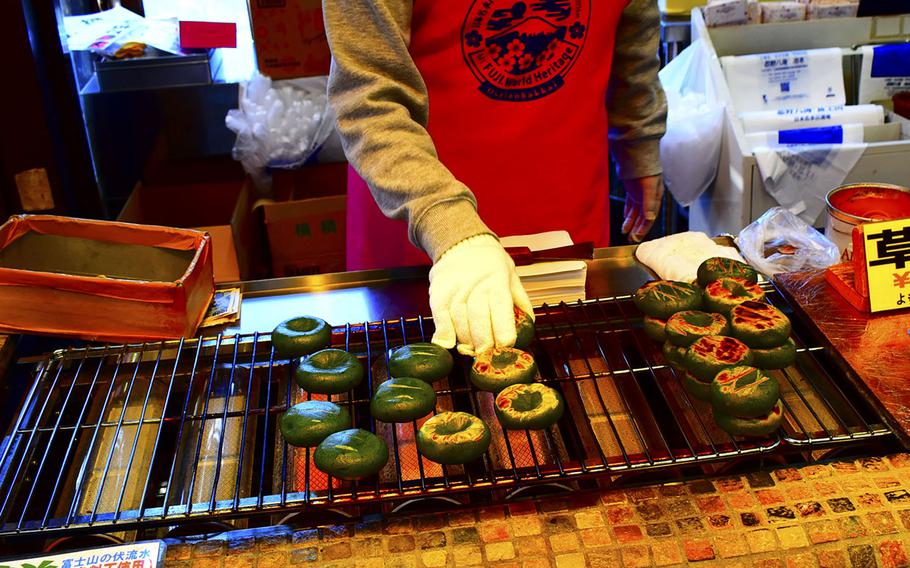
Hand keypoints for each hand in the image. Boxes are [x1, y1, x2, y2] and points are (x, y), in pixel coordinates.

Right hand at [429, 234, 533, 355]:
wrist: (461, 242)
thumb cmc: (490, 262)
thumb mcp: (511, 275)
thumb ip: (520, 300)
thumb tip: (529, 324)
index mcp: (498, 283)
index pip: (502, 315)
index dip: (504, 338)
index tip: (505, 348)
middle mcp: (477, 287)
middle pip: (479, 323)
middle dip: (484, 346)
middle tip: (486, 356)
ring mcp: (456, 291)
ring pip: (460, 324)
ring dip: (466, 342)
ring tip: (470, 349)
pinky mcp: (438, 294)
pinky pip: (440, 318)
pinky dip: (444, 334)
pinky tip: (449, 343)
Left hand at [622, 175, 664, 242]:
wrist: (636, 154)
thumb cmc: (646, 169)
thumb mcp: (649, 187)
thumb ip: (649, 202)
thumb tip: (650, 218)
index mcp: (656, 197)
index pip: (650, 217)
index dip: (644, 228)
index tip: (636, 237)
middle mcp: (649, 197)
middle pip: (643, 217)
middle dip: (637, 228)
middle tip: (631, 239)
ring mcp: (640, 194)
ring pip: (636, 212)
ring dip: (631, 222)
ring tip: (625, 233)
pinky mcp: (633, 190)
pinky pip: (630, 205)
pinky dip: (628, 213)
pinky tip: (625, 220)